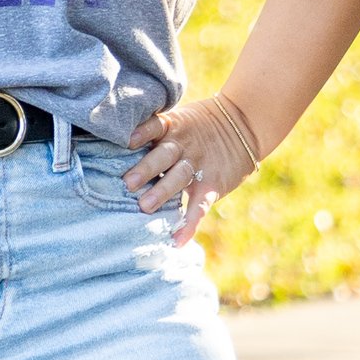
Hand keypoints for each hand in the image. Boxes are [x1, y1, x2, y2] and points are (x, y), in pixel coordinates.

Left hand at [129, 91, 262, 243]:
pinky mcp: (212, 184)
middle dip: (146, 169)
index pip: (154, 127)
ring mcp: (198, 165)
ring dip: (162, 192)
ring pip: (178, 178)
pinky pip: (200, 205)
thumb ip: (154, 131)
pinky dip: (190, 224)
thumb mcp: (179, 119)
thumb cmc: (200, 124)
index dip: (141, 133)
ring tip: (145, 207)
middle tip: (128, 183)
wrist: (244, 125)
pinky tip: (178, 240)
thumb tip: (116, 143)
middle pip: (163, 156)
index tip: (127, 141)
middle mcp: (183, 145)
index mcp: (172, 127)